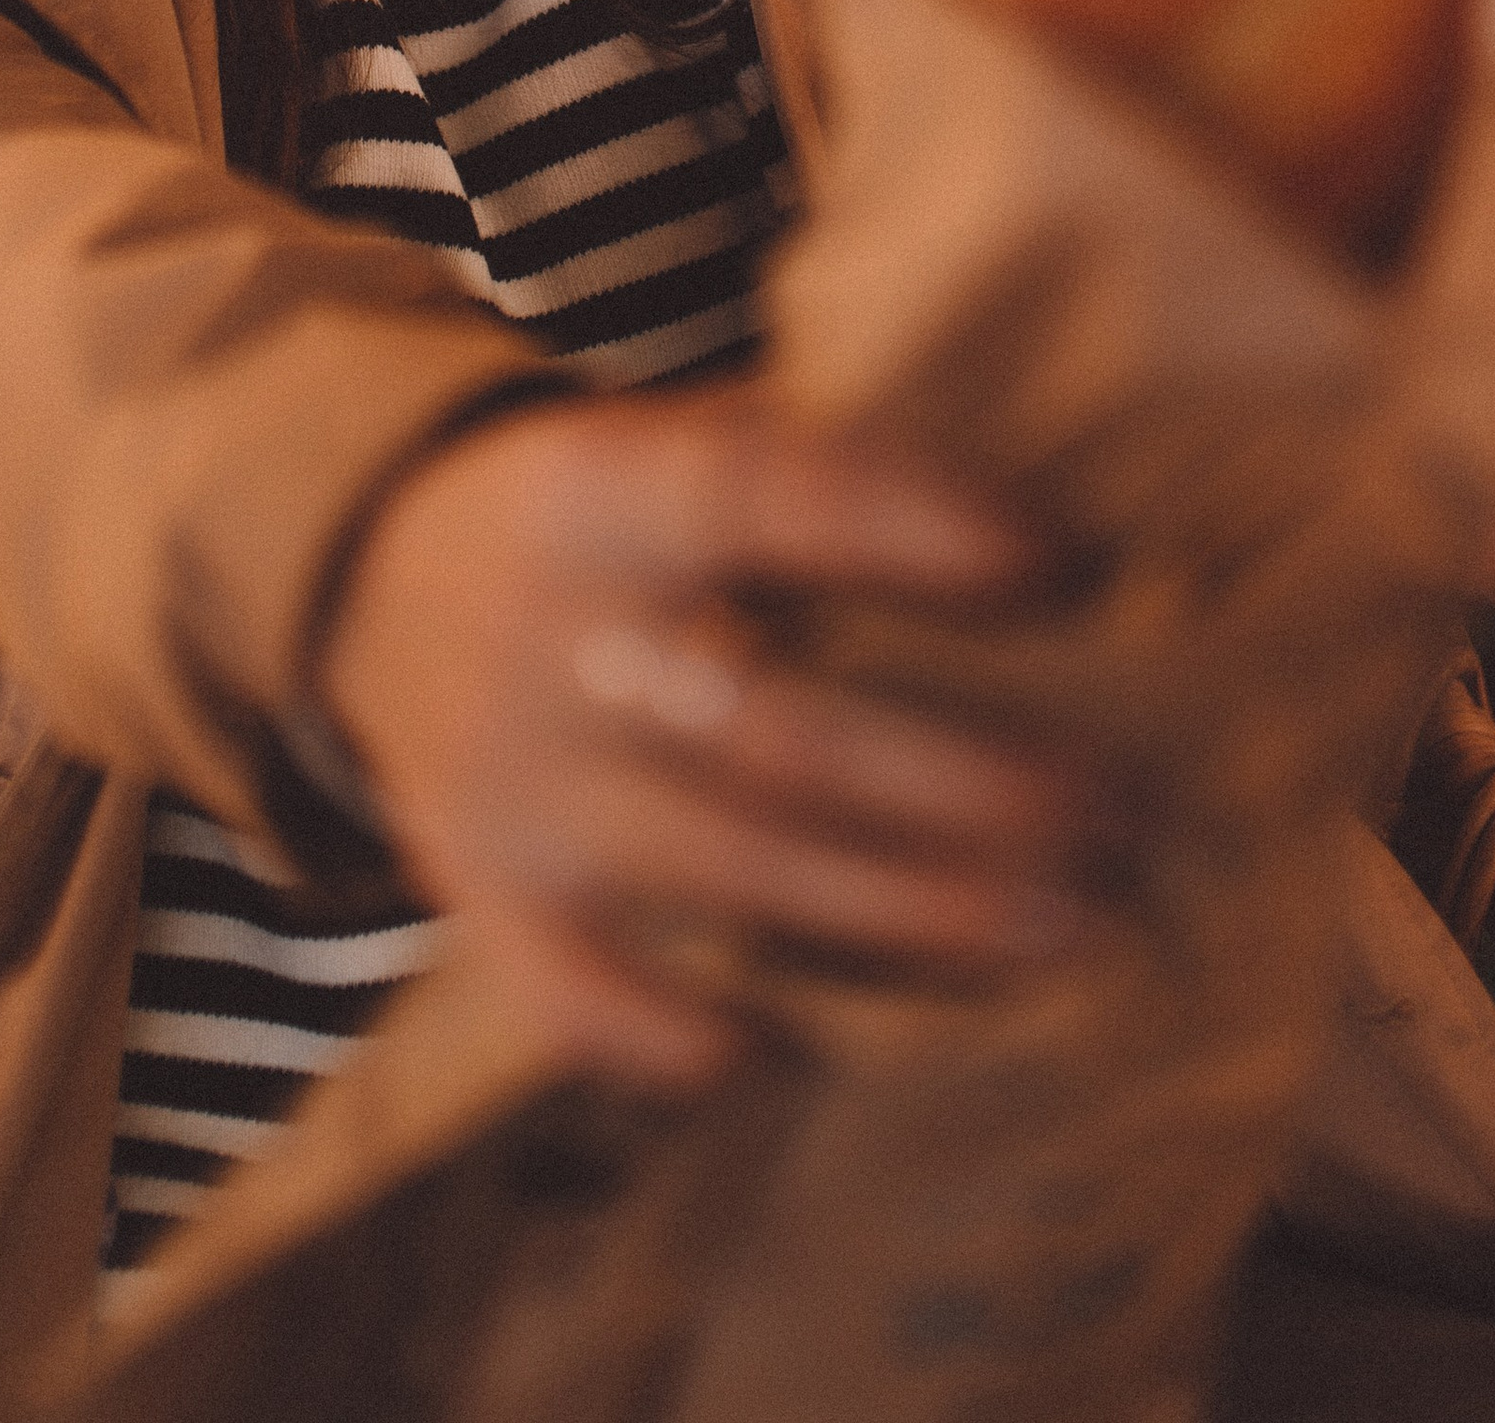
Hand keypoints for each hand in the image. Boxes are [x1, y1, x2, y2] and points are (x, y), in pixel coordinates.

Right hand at [317, 388, 1076, 1088]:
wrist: (370, 576)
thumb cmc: (609, 515)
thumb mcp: (667, 440)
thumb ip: (810, 474)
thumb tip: (1057, 533)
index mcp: (601, 488)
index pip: (761, 494)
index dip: (910, 526)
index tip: (1063, 558)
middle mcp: (549, 637)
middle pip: (776, 725)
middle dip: (966, 781)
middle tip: (1124, 810)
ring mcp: (510, 784)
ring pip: (728, 866)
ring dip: (913, 911)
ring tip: (1073, 928)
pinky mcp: (481, 900)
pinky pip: (583, 1001)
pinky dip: (692, 1040)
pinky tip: (818, 1053)